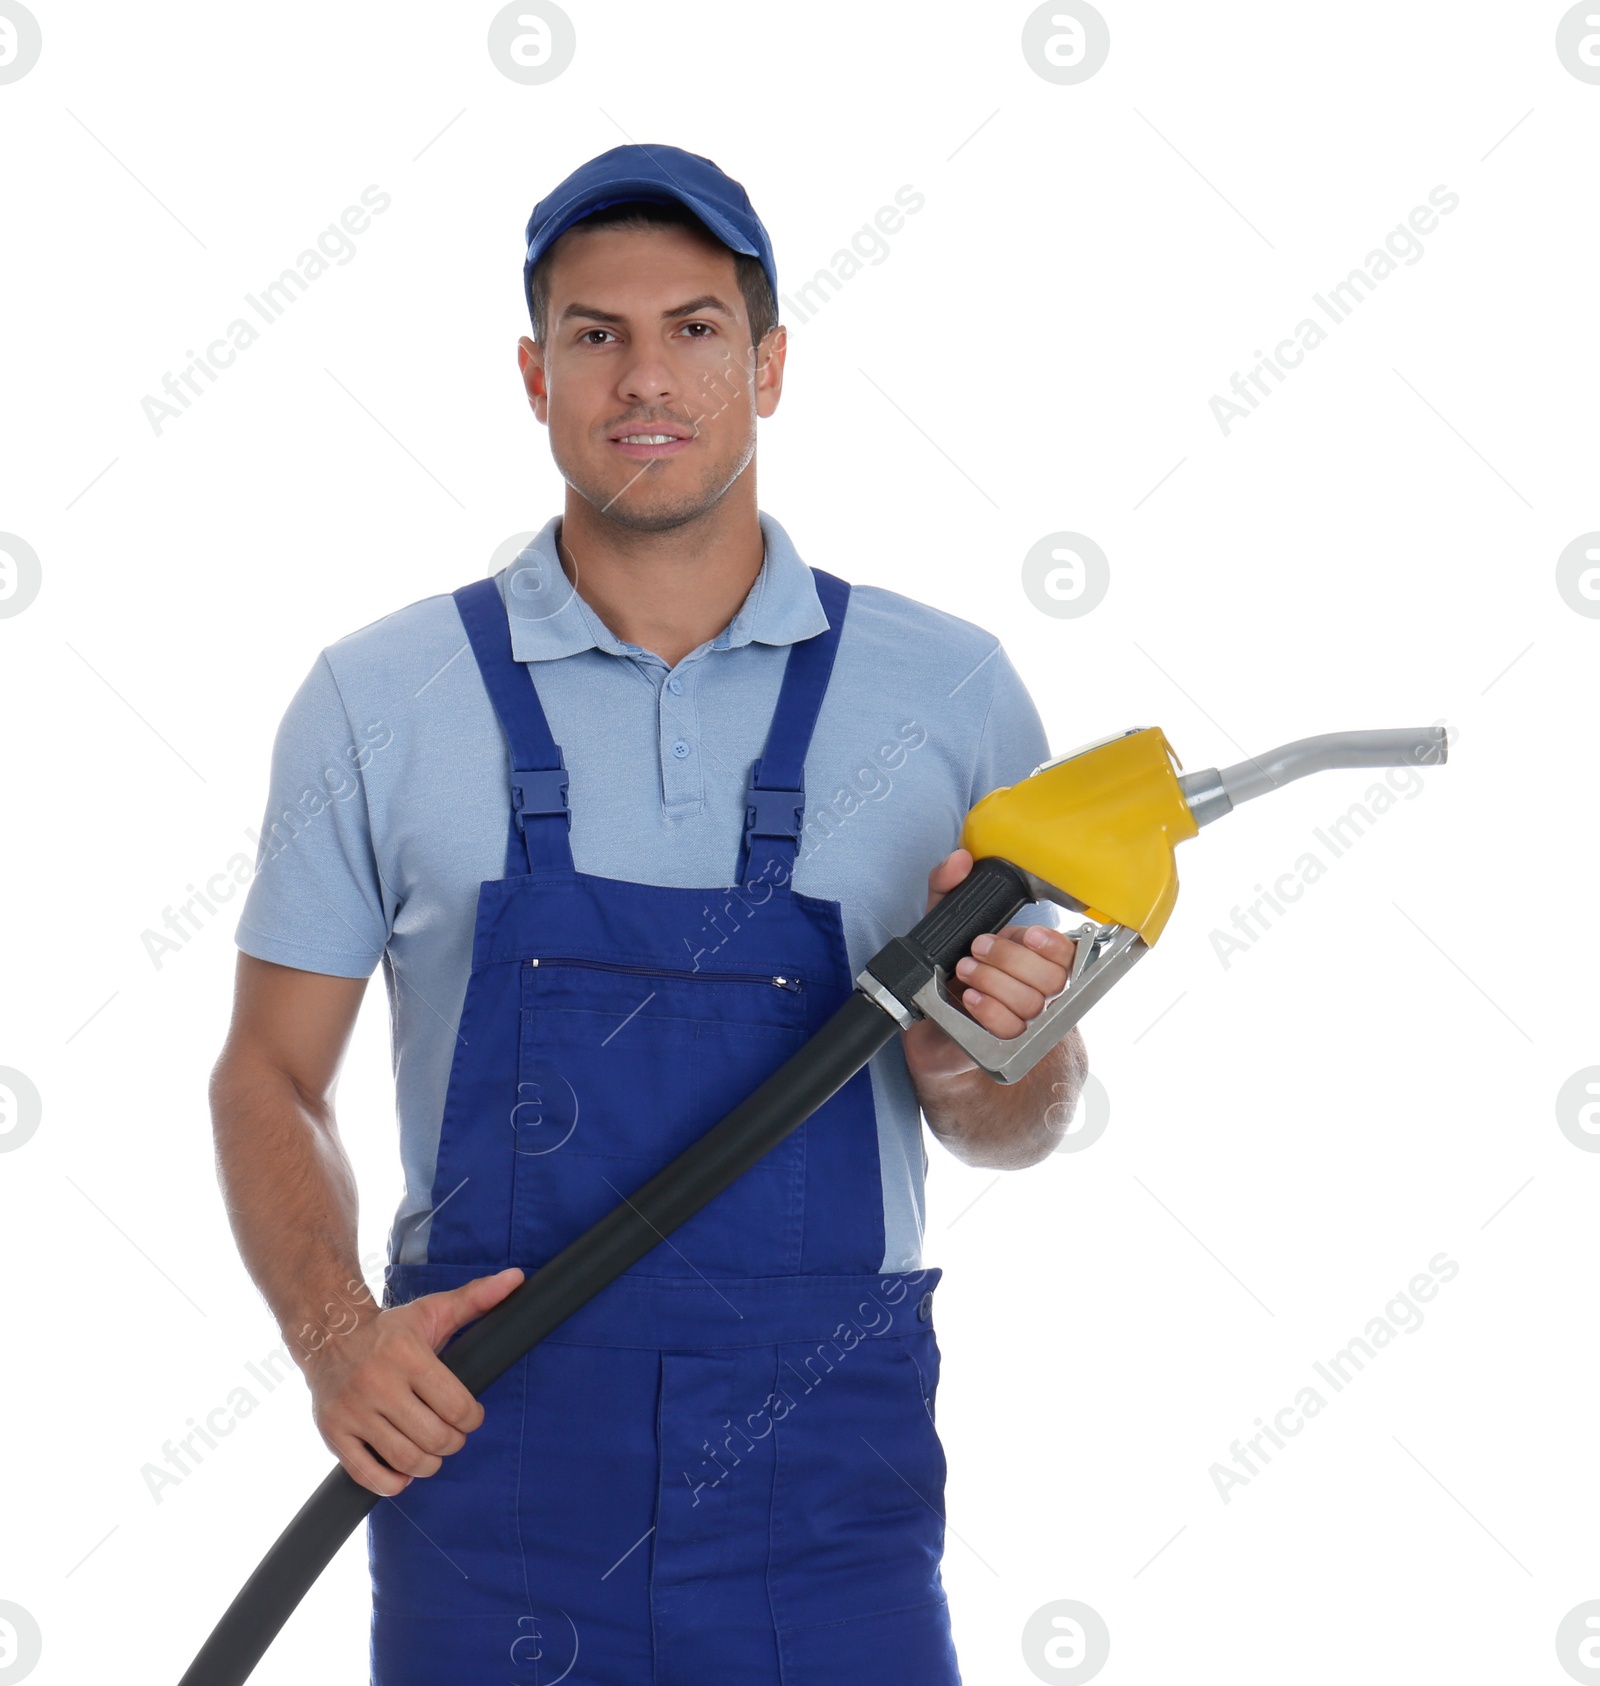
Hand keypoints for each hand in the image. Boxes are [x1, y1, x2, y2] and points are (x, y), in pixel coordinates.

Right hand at [300, 1266, 523, 1495]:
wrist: (328, 1336)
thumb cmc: (390, 1329)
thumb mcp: (433, 1310)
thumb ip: (476, 1298)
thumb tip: (517, 1279)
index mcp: (407, 1355)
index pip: (456, 1406)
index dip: (473, 1418)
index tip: (472, 1416)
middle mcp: (378, 1384)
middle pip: (434, 1438)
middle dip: (454, 1442)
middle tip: (453, 1434)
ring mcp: (353, 1411)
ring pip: (405, 1460)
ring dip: (429, 1464)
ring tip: (431, 1451)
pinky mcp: (333, 1433)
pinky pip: (367, 1476)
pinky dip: (392, 1483)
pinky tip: (403, 1471)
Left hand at [902, 849, 1077, 1083]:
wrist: (926, 1023)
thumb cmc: (943, 971)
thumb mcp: (945, 923)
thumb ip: (948, 887)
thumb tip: (960, 860)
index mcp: (1034, 957)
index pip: (1068, 953)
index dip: (1052, 944)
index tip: (1025, 934)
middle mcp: (1037, 988)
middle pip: (1052, 978)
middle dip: (1010, 959)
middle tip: (977, 948)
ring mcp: (1026, 1020)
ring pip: (1033, 1003)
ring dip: (994, 982)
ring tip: (965, 971)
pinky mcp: (1008, 1045)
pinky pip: (1013, 1029)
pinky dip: (989, 1010)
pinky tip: (970, 998)